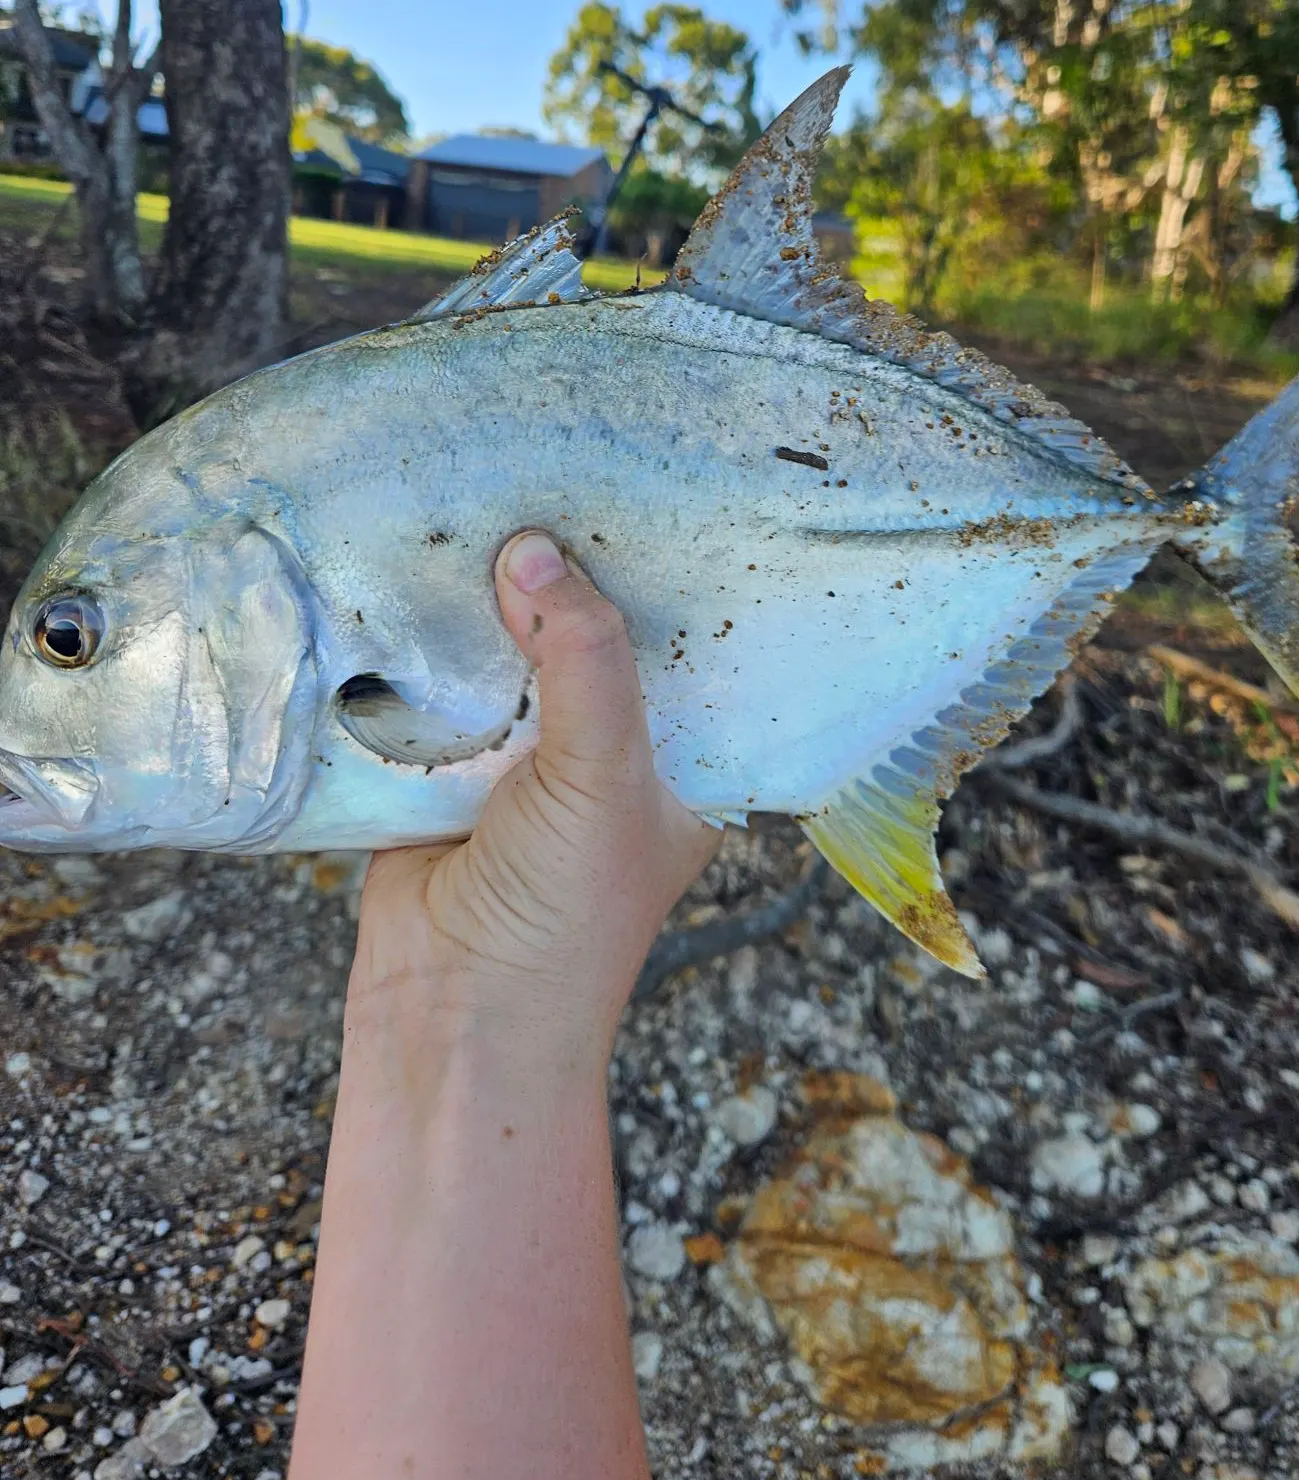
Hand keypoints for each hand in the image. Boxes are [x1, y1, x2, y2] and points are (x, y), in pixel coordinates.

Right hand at [350, 530, 721, 1076]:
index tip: (653, 489)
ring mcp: (529, 756)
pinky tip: (423, 561)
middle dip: (575, 573)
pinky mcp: (452, 763)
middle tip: (560, 464)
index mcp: (684, 760)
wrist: (453, 1013)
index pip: (691, 649)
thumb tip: (537, 551)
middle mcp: (611, 751)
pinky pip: (444, 684)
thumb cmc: (568, 915)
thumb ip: (585, 662)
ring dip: (497, 599)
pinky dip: (431, 641)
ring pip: (516, 654)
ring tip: (492, 488)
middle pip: (596, 640)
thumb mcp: (605, 776)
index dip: (674, 578)